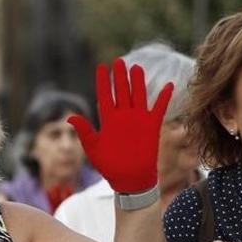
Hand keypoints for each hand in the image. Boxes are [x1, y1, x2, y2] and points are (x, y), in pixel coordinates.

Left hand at [68, 59, 171, 193]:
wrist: (129, 180)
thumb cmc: (110, 167)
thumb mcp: (93, 149)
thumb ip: (85, 131)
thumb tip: (71, 117)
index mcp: (108, 120)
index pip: (105, 95)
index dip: (103, 81)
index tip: (101, 67)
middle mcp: (123, 117)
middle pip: (121, 91)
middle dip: (120, 76)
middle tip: (118, 61)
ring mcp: (138, 120)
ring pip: (138, 95)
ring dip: (137, 82)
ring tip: (136, 68)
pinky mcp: (152, 126)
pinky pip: (159, 108)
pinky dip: (164, 97)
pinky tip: (169, 85)